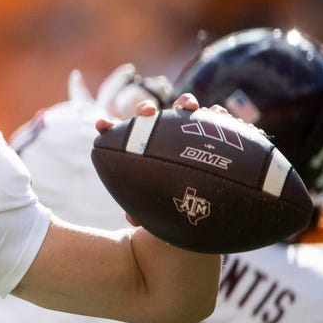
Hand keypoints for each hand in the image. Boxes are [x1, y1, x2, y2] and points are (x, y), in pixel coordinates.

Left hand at [94, 92, 227, 226]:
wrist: (204, 196)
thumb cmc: (171, 198)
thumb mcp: (157, 203)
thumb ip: (143, 208)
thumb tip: (132, 221)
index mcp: (140, 147)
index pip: (118, 134)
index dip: (108, 127)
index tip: (101, 124)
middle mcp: (160, 133)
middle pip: (147, 114)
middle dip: (144, 109)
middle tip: (147, 113)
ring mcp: (184, 128)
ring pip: (180, 108)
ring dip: (184, 102)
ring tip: (189, 106)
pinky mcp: (209, 129)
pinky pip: (213, 117)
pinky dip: (216, 113)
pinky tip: (221, 114)